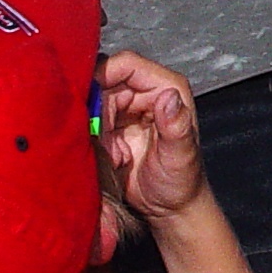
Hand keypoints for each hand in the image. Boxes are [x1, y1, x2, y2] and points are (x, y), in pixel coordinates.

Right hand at [96, 50, 205, 220]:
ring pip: (93, 106)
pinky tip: (114, 158)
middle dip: (98, 112)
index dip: (103, 74)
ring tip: (118, 155)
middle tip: (108, 142)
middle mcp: (146, 93)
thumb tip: (170, 98)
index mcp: (167, 88)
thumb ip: (176, 128)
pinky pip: (91, 125)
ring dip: (97, 131)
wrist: (170, 208)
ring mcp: (128, 108)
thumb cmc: (182, 182)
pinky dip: (95, 142)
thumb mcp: (180, 157)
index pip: (127, 64)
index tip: (89, 98)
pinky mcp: (113, 126)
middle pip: (103, 84)